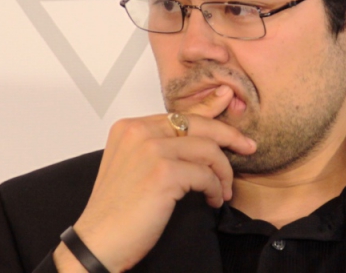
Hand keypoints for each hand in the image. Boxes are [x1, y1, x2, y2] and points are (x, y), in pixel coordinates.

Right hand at [53, 85, 255, 272]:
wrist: (98, 243)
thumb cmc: (117, 211)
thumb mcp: (136, 167)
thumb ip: (163, 146)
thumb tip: (201, 136)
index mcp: (130, 127)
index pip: (179, 113)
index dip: (209, 108)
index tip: (228, 102)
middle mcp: (139, 131)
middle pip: (198, 124)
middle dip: (229, 135)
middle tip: (248, 147)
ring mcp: (150, 150)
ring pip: (207, 149)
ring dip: (222, 172)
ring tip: (223, 190)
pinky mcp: (163, 172)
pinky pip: (205, 174)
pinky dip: (214, 189)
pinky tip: (212, 200)